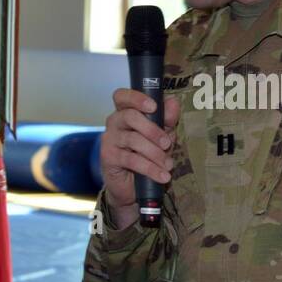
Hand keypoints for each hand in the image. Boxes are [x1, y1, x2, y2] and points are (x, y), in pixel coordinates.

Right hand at [100, 90, 181, 229]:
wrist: (133, 185)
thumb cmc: (147, 154)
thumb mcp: (162, 135)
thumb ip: (167, 118)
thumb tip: (173, 102)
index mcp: (126, 111)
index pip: (123, 96)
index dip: (137, 98)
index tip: (154, 106)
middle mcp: (114, 122)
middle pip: (130, 116)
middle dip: (153, 130)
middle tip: (167, 144)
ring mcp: (109, 139)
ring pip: (133, 140)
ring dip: (155, 153)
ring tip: (168, 165)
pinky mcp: (108, 157)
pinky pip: (131, 160)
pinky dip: (150, 168)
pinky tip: (162, 175)